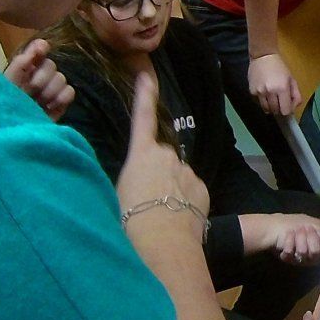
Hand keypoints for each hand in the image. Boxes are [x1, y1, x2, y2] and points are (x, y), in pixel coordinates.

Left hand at [4, 38, 74, 120]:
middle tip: (32, 91)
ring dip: (50, 90)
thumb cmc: (4, 107)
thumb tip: (41, 43)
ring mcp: (51, 90)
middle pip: (51, 65)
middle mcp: (39, 76)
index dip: (41, 49)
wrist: (14, 133)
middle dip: (42, 78)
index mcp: (23, 69)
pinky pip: (70, 91)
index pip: (38, 50)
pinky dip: (61, 98)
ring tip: (40, 102)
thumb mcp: (7, 83)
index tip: (41, 50)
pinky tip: (50, 106)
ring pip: (61, 78)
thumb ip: (21, 63)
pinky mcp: (61, 103)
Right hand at [116, 73, 209, 244]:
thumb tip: (139, 180)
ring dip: (171, 190)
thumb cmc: (129, 220)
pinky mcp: (203, 187)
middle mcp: (167, 156)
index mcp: (141, 154)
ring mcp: (188, 171)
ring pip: (177, 177)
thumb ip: (130, 178)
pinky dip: (185, 201)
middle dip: (157, 173)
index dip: (144, 95)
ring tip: (161, 215)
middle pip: (161, 159)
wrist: (162, 244)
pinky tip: (177, 219)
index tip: (147, 74)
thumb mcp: (117, 194)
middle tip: (146, 200)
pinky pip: (191, 191)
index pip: (143, 118)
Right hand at [248, 53, 300, 115]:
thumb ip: (296, 95)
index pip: (285, 110)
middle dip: (279, 109)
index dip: (287, 111)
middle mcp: (270, 92)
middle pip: (276, 111)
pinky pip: (258, 103)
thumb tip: (293, 109)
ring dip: (270, 107)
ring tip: (272, 99)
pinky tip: (265, 94)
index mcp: (282, 88)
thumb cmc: (280, 68)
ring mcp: (259, 92)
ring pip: (266, 109)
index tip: (287, 107)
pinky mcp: (252, 91)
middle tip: (280, 102)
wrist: (263, 56)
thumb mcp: (292, 80)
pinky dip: (263, 102)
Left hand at [264, 213, 319, 265]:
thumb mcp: (314, 224)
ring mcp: (299, 258)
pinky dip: (289, 241)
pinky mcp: (287, 258)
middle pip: (316, 253)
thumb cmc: (296, 223)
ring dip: (300, 238)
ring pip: (304, 253)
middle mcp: (311, 256)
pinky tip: (288, 234)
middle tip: (307, 229)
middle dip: (312, 238)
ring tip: (295, 230)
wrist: (274, 226)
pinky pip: (291, 253)